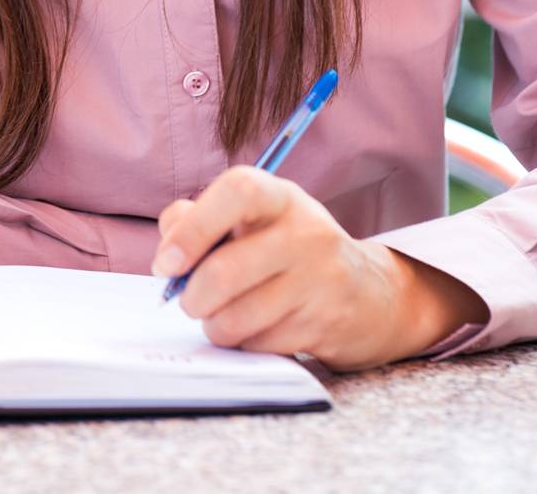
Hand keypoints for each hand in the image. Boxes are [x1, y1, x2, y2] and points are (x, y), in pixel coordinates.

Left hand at [152, 166, 487, 371]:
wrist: (369, 293)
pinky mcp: (323, 326)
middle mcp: (306, 233)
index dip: (194, 227)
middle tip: (189, 300)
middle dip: (192, 296)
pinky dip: (244, 344)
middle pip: (224, 270)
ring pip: (235, 318)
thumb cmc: (290, 250)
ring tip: (224, 315)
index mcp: (281, 197)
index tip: (167, 262)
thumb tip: (169, 249)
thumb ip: (202, 219)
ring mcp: (318, 281)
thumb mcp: (256, 219)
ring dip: (215, 325)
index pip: (238, 191)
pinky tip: (259, 328)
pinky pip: (258, 345)